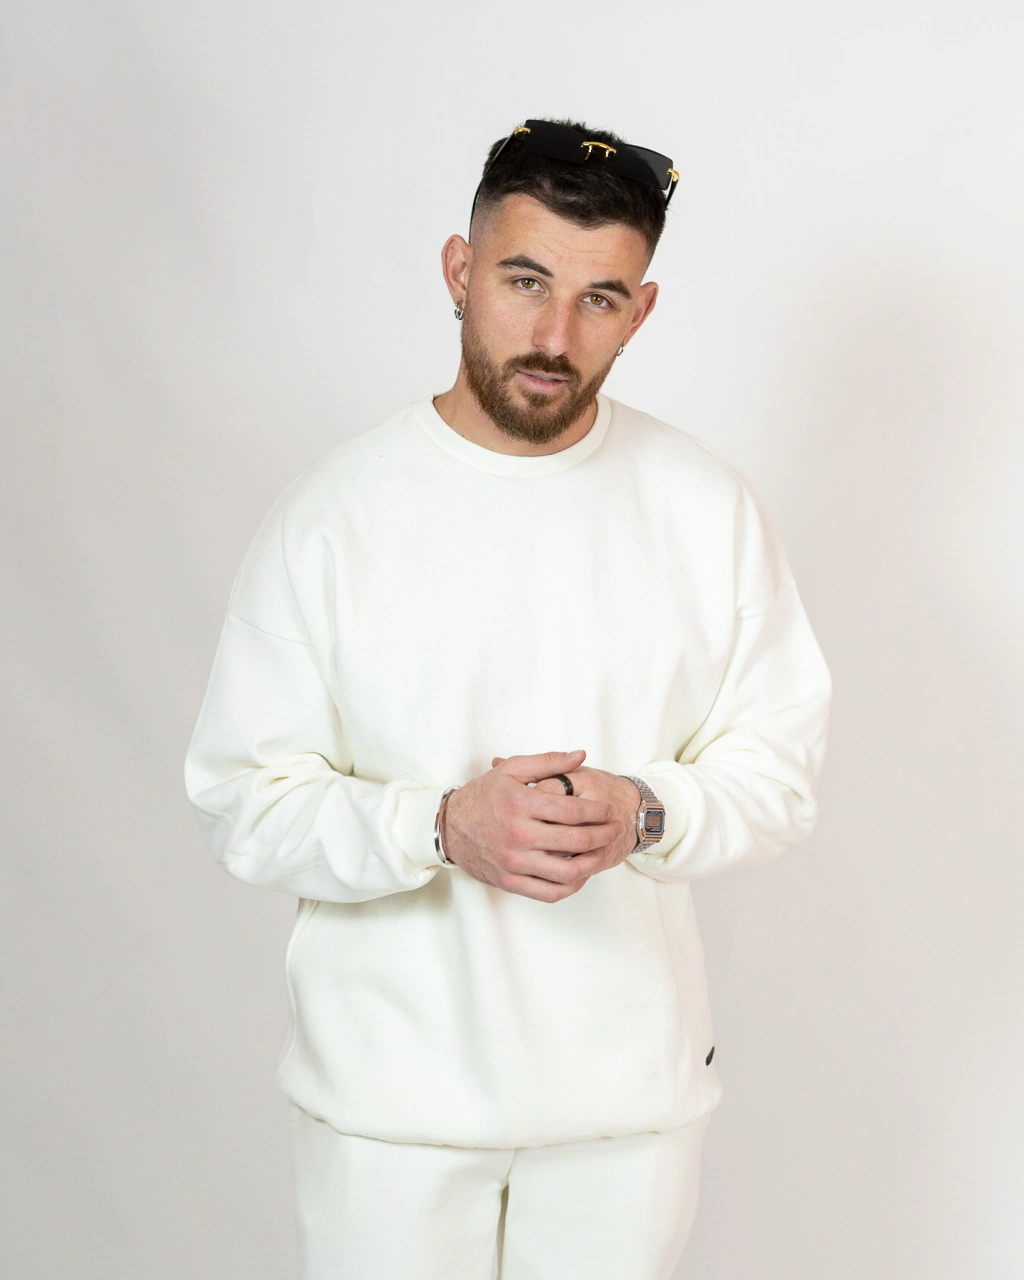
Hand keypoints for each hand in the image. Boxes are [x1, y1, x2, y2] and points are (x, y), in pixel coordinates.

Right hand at [441, 750, 626, 902]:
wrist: (449, 827)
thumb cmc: (483, 796)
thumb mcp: (511, 770)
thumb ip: (548, 761)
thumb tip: (580, 755)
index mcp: (520, 803)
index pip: (574, 811)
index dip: (599, 811)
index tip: (610, 810)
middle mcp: (518, 834)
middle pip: (577, 841)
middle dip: (604, 834)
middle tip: (615, 828)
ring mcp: (514, 861)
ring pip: (568, 872)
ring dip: (594, 862)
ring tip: (603, 851)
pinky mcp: (510, 881)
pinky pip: (550, 892)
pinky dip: (572, 886)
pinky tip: (581, 874)